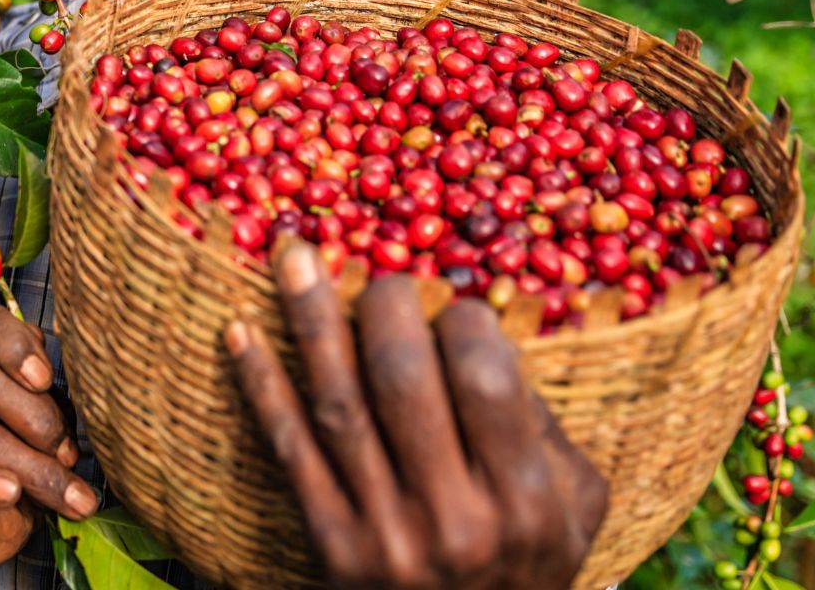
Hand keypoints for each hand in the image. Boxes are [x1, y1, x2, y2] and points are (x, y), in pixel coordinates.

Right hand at [0, 304, 98, 578]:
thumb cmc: (21, 459)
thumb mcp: (44, 425)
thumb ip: (56, 406)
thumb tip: (96, 411)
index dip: (13, 342)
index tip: (46, 378)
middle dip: (38, 419)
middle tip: (69, 454)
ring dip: (33, 468)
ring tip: (72, 498)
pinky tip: (9, 492)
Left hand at [226, 243, 608, 589]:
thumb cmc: (530, 563)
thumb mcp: (573, 509)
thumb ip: (545, 426)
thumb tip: (486, 335)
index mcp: (524, 501)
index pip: (485, 375)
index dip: (462, 319)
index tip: (452, 306)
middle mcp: (454, 519)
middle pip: (400, 377)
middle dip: (383, 305)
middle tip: (380, 278)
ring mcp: (385, 534)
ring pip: (337, 402)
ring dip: (309, 319)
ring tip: (292, 256)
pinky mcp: (331, 547)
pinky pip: (290, 450)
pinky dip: (262, 385)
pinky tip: (241, 331)